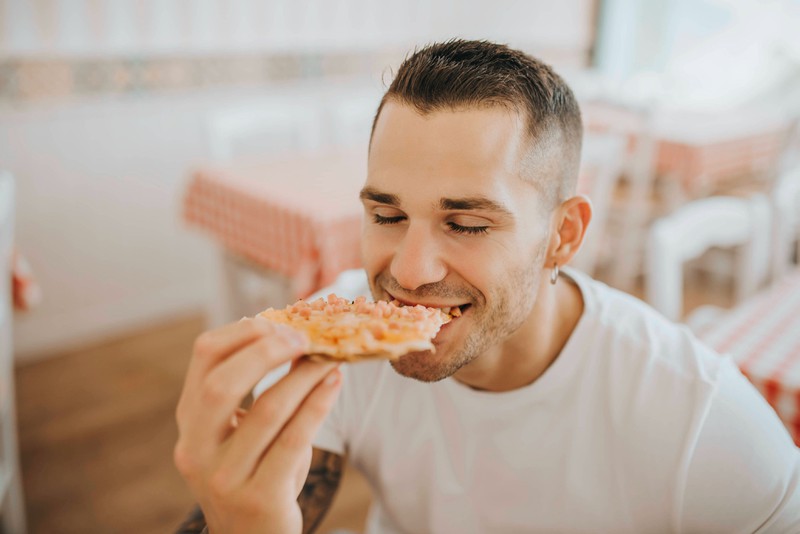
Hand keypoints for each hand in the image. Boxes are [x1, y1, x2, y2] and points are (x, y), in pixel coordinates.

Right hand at [173, 317, 341, 533]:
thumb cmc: (256, 474)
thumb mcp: (244, 433)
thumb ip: (257, 391)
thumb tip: (295, 335)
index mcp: (190, 422)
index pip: (204, 357)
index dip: (242, 331)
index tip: (279, 322)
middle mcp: (196, 449)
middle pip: (222, 384)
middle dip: (267, 352)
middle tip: (304, 338)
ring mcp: (224, 477)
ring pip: (267, 411)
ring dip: (304, 376)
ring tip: (330, 358)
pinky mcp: (259, 498)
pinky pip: (293, 441)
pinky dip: (318, 405)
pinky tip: (334, 384)